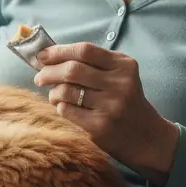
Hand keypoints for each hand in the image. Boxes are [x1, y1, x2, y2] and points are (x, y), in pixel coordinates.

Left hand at [35, 43, 179, 185]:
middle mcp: (120, 83)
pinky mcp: (100, 125)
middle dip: (49, 72)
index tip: (43, 56)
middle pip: (72, 70)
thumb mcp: (118, 76)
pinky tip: (65, 108)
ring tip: (55, 95)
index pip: (84, 50)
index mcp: (124, 65)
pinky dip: (59, 107)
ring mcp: (111, 105)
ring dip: (53, 92)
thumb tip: (48, 56)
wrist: (145, 136)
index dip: (59, 51)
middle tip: (39, 78)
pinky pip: (66, 110)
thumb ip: (90, 63)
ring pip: (66, 91)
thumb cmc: (123, 100)